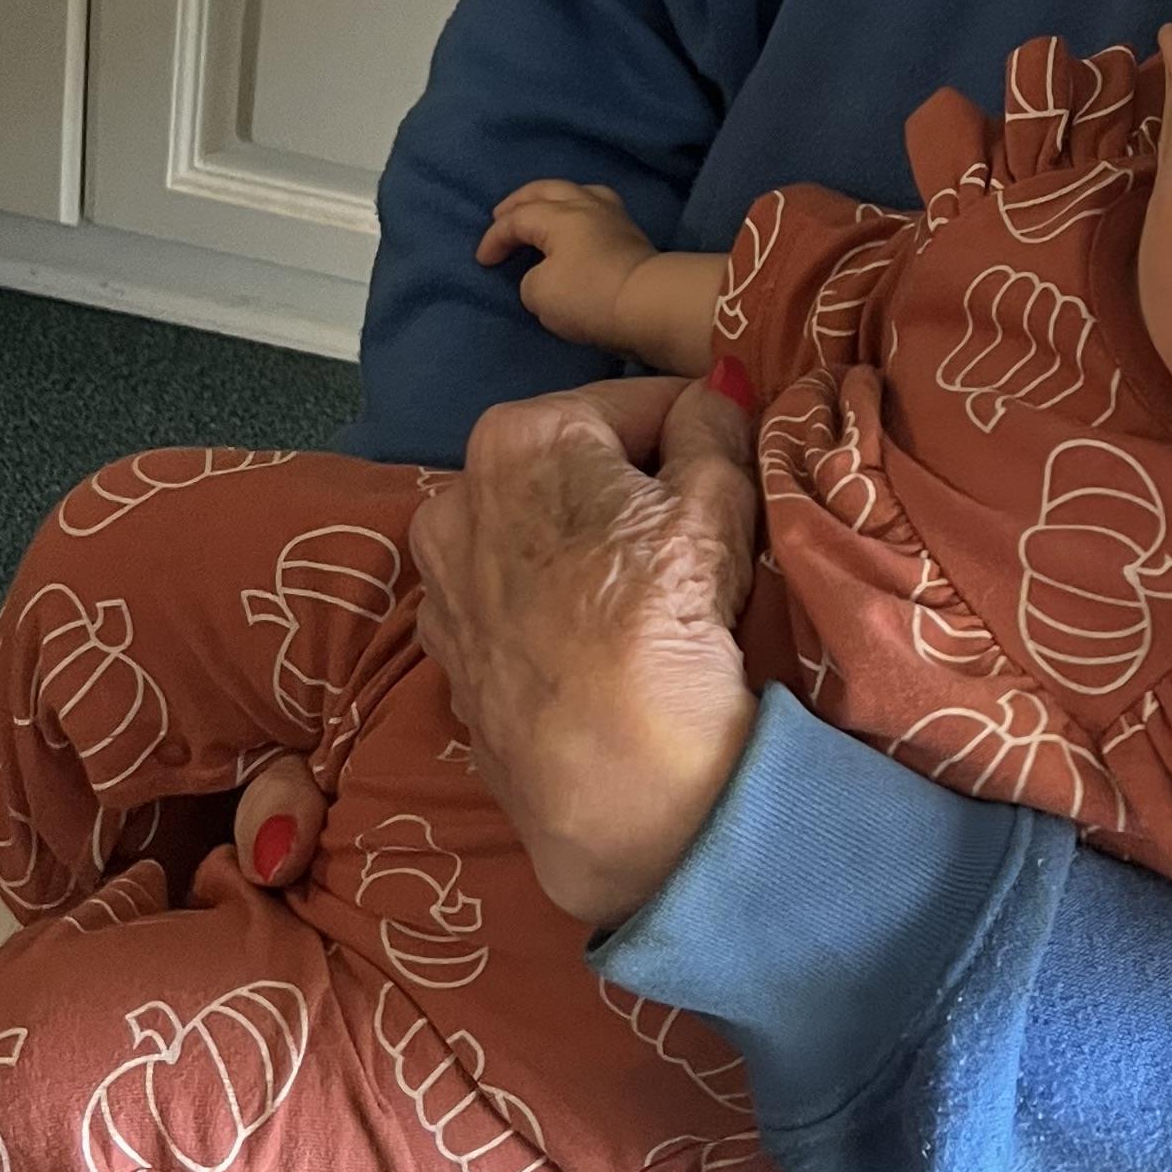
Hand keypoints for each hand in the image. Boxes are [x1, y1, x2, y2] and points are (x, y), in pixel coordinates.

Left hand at [405, 376, 760, 930]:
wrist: (614, 786)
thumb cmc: (667, 621)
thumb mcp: (716, 501)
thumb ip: (711, 426)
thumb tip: (713, 386)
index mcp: (516, 437)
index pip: (632, 401)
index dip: (692, 425)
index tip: (730, 457)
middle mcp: (455, 498)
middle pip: (572, 468)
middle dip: (630, 485)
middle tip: (699, 529)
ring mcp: (441, 587)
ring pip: (536, 535)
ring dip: (587, 544)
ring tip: (651, 592)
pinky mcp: (448, 660)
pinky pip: (513, 602)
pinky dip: (552, 605)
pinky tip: (599, 641)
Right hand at [478, 178, 662, 350]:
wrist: (651, 304)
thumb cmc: (588, 296)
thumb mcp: (539, 294)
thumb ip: (531, 279)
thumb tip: (546, 274)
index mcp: (560, 215)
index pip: (518, 219)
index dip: (495, 238)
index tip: (483, 261)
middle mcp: (587, 206)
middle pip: (549, 190)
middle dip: (521, 200)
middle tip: (501, 213)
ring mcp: (614, 217)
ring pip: (579, 193)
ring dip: (554, 199)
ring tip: (541, 212)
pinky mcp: (633, 236)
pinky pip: (597, 210)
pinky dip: (578, 213)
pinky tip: (575, 227)